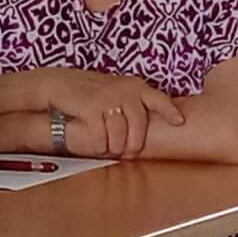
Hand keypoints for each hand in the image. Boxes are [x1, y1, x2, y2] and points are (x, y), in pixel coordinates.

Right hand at [39, 69, 182, 158]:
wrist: (58, 84)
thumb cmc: (88, 91)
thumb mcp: (115, 90)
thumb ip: (131, 102)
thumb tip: (145, 128)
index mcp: (134, 86)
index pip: (158, 98)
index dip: (170, 111)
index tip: (179, 122)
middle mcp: (124, 90)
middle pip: (139, 123)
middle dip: (135, 143)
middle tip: (130, 152)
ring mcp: (108, 98)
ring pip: (120, 132)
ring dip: (115, 146)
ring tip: (110, 150)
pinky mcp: (91, 107)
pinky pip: (101, 135)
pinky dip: (100, 145)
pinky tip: (98, 146)